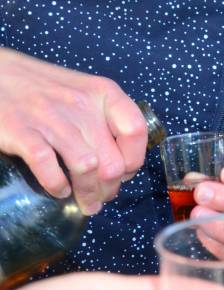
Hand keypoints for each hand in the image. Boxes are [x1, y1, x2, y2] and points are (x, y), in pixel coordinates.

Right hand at [0, 49, 147, 212]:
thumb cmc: (44, 87)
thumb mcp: (84, 92)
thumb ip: (105, 119)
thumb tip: (121, 164)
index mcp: (102, 93)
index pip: (135, 131)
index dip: (133, 160)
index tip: (123, 174)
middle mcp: (81, 104)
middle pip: (112, 161)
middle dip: (109, 189)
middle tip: (101, 197)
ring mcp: (51, 119)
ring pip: (86, 168)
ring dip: (87, 194)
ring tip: (85, 202)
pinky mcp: (23, 133)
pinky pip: (49, 168)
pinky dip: (57, 186)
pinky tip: (58, 190)